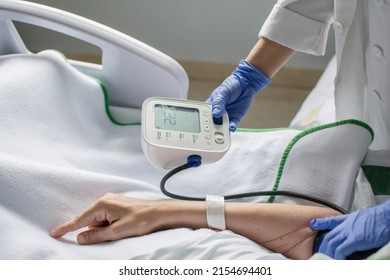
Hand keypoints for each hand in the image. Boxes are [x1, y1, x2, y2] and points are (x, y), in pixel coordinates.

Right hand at [49, 193, 163, 244]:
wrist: (160, 212)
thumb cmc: (142, 220)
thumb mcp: (118, 232)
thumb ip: (97, 236)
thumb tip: (80, 238)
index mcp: (103, 205)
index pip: (80, 219)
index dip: (66, 228)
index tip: (54, 233)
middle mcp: (105, 200)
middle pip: (89, 220)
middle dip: (94, 231)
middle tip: (112, 233)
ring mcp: (112, 201)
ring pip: (98, 220)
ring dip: (104, 229)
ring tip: (121, 229)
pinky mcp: (117, 205)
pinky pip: (106, 217)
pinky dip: (109, 225)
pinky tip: (121, 226)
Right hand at [206, 60, 270, 131]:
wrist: (246, 84)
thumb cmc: (231, 85)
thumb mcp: (222, 92)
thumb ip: (218, 103)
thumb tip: (215, 114)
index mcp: (211, 105)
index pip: (204, 114)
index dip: (202, 120)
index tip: (203, 124)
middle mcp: (218, 113)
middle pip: (212, 123)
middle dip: (212, 127)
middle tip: (212, 130)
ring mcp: (226, 116)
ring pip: (222, 126)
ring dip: (221, 129)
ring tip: (221, 131)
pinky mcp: (235, 118)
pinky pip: (232, 125)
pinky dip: (231, 127)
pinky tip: (231, 128)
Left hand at [310, 200, 389, 258]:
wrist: (387, 216)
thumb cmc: (380, 217)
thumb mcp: (364, 217)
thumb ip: (357, 222)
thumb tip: (359, 228)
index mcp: (349, 219)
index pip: (331, 220)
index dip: (321, 222)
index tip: (313, 224)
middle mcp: (346, 225)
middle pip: (329, 236)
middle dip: (323, 246)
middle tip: (320, 253)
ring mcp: (349, 232)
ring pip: (332, 243)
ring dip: (329, 253)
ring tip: (327, 260)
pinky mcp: (355, 240)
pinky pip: (341, 250)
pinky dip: (338, 256)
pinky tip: (338, 261)